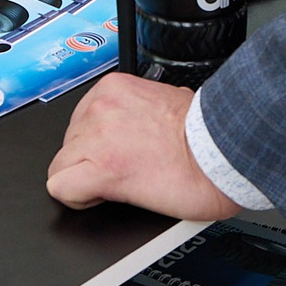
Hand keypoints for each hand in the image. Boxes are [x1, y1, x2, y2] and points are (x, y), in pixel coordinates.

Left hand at [47, 73, 241, 220]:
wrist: (224, 154)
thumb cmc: (207, 136)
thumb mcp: (168, 103)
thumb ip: (141, 108)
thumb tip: (136, 122)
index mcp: (116, 88)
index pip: (81, 119)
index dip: (97, 143)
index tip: (118, 152)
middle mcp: (101, 106)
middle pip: (70, 143)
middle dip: (92, 160)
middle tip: (127, 168)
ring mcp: (97, 137)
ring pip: (62, 166)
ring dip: (86, 178)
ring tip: (124, 181)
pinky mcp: (101, 170)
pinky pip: (61, 187)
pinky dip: (78, 198)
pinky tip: (103, 196)